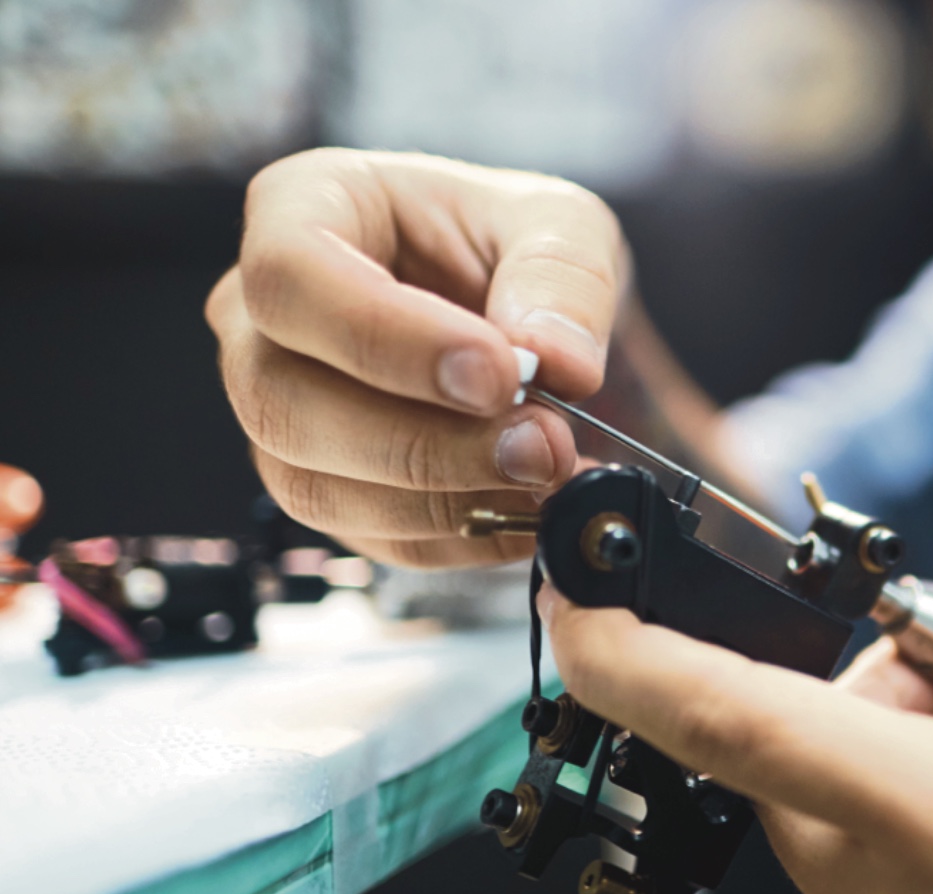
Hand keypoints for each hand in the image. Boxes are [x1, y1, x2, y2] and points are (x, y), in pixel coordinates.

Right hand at [207, 149, 626, 566]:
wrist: (529, 322)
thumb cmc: (518, 250)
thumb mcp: (564, 226)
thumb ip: (563, 281)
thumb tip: (554, 360)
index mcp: (301, 211)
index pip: (292, 277)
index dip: (386, 338)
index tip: (496, 375)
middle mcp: (261, 319)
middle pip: (284, 402)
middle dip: (425, 444)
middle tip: (542, 446)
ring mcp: (281, 412)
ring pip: (317, 488)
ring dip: (444, 502)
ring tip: (546, 481)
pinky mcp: (326, 486)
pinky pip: (370, 537)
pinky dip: (458, 537)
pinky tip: (529, 514)